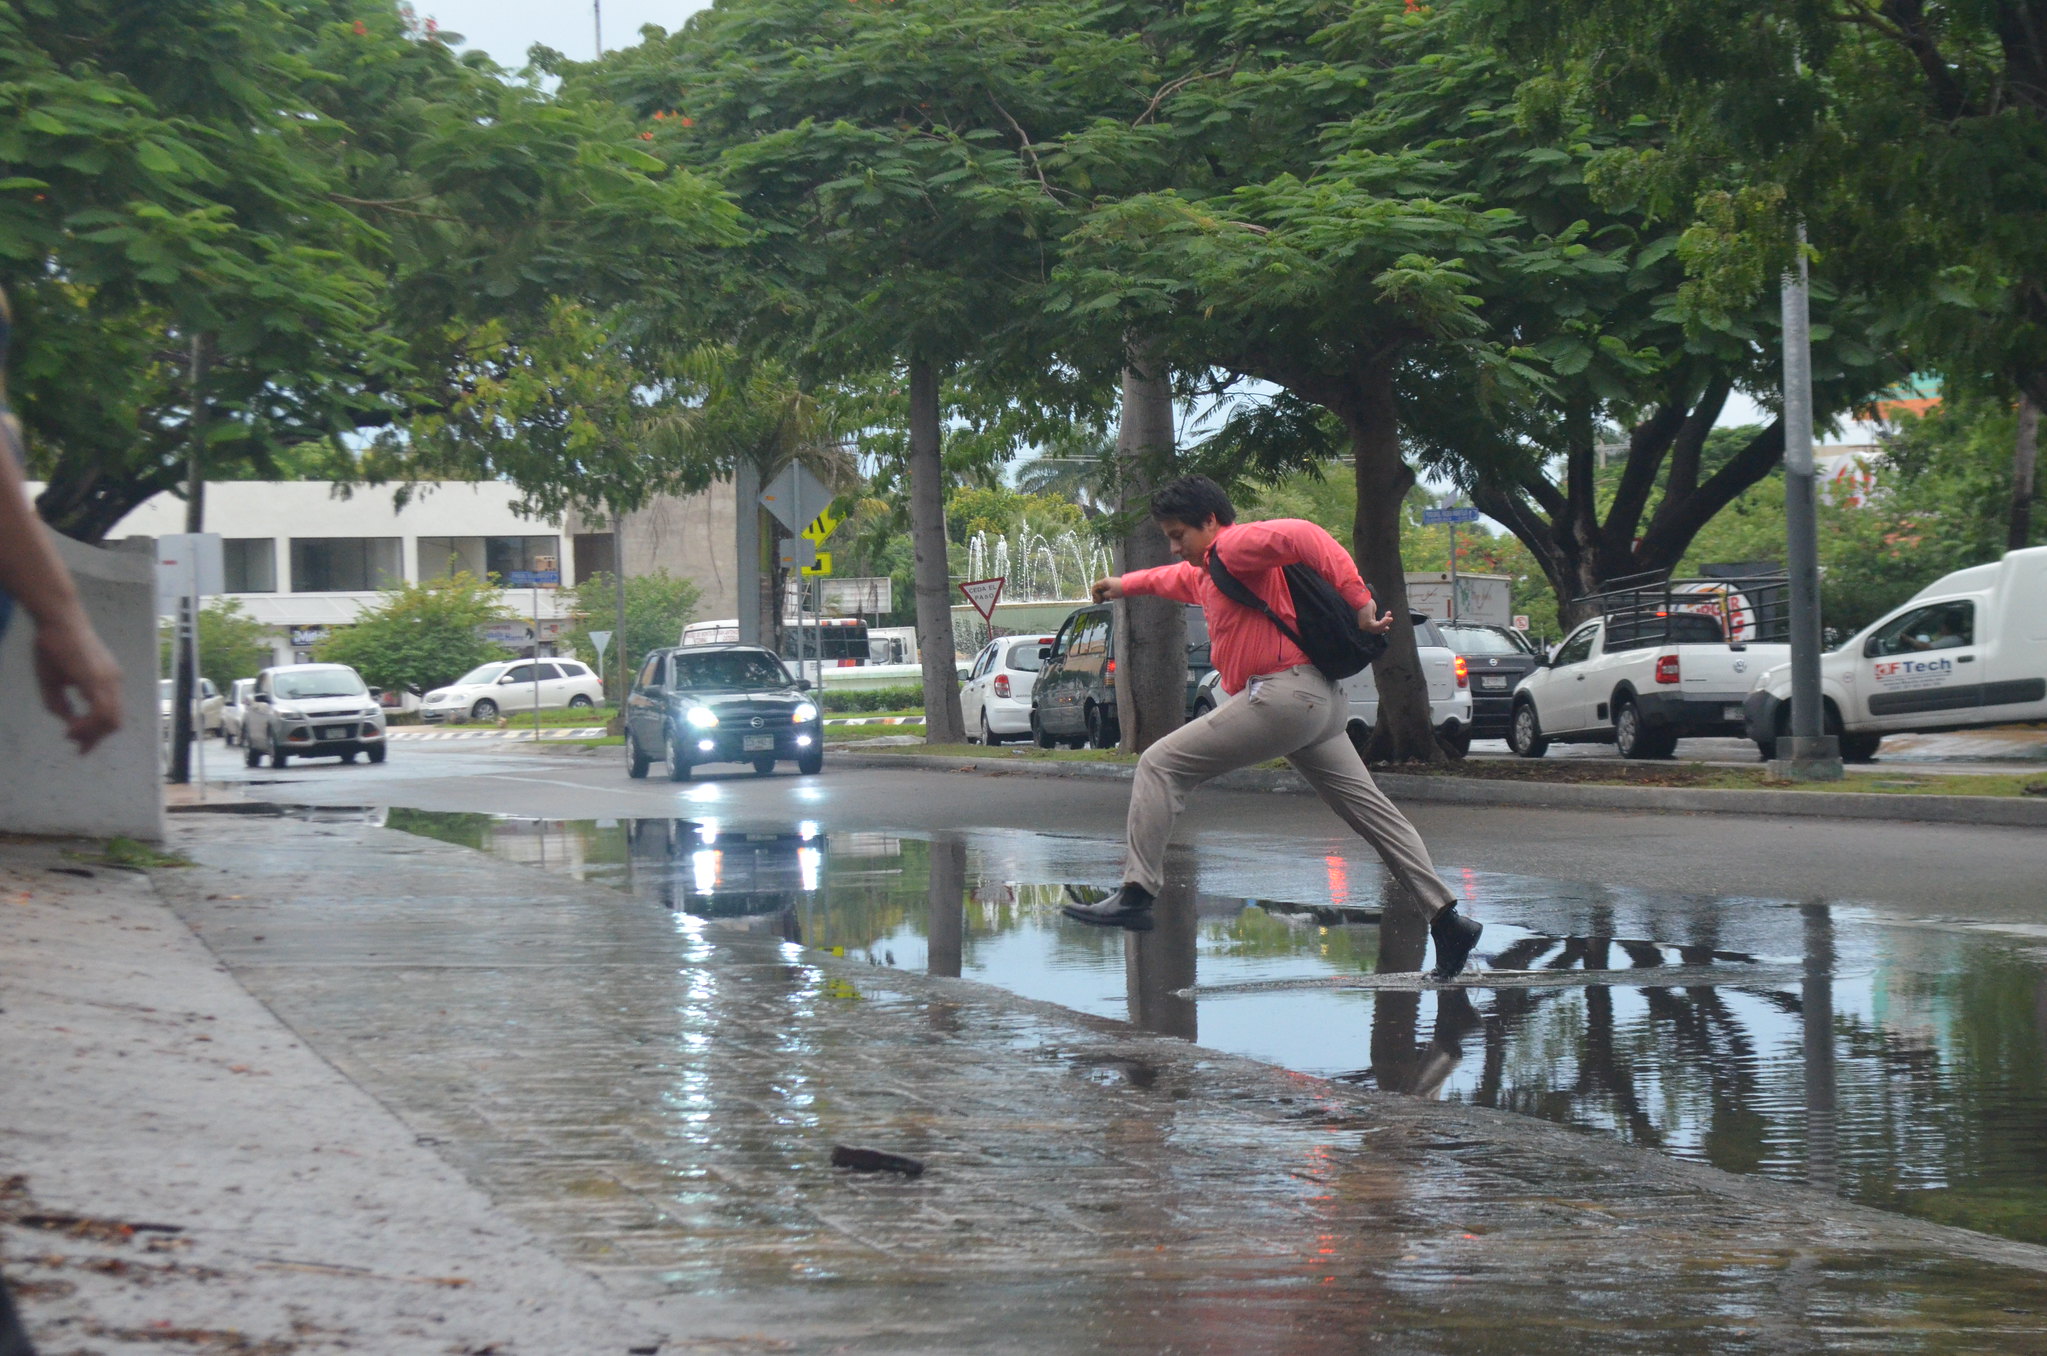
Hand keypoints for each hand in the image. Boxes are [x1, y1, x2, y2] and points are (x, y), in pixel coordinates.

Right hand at [33, 619, 122, 753]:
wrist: (57, 620)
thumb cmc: (52, 646)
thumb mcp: (53, 681)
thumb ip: (59, 704)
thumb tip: (68, 722)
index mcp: (107, 681)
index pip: (111, 715)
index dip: (96, 734)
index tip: (78, 744)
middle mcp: (113, 682)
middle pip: (114, 722)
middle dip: (95, 738)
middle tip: (76, 745)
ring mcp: (108, 680)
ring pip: (111, 720)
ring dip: (92, 734)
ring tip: (71, 735)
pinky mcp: (98, 678)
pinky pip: (102, 710)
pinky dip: (89, 725)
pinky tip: (72, 727)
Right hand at [1090, 576, 1123, 603]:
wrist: (1129, 585)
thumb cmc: (1119, 590)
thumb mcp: (1110, 594)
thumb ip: (1104, 595)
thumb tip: (1102, 596)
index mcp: (1104, 582)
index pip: (1094, 586)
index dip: (1094, 593)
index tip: (1096, 599)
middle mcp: (1106, 580)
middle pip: (1098, 587)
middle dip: (1098, 595)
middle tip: (1099, 602)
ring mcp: (1110, 582)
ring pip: (1103, 588)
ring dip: (1102, 594)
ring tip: (1104, 601)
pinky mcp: (1113, 584)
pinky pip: (1107, 588)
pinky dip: (1106, 593)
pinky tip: (1108, 598)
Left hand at [1358, 603, 1393, 634]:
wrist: (1362, 598)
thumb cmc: (1367, 604)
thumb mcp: (1371, 613)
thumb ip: (1374, 619)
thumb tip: (1381, 624)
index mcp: (1364, 624)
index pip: (1374, 629)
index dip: (1381, 628)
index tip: (1387, 627)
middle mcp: (1363, 626)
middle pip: (1377, 630)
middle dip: (1384, 625)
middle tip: (1391, 619)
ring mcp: (1365, 626)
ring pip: (1378, 628)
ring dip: (1385, 623)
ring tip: (1390, 618)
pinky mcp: (1367, 623)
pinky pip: (1378, 625)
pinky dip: (1384, 622)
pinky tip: (1387, 618)